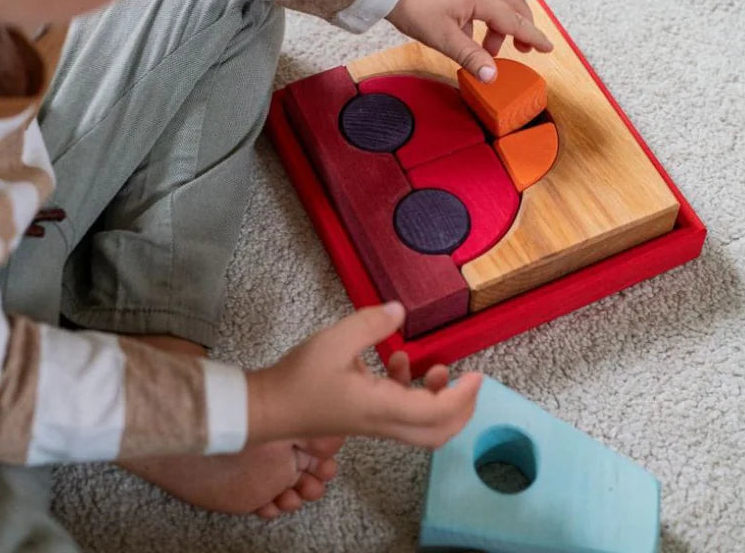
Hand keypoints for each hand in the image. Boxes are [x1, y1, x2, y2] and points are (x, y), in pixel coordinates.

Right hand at [246, 303, 481, 448]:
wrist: (268, 408)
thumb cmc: (299, 378)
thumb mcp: (334, 341)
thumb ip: (370, 324)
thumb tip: (399, 310)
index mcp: (381, 408)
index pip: (436, 412)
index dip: (462, 396)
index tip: (476, 375)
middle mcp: (382, 422)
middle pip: (436, 433)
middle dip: (461, 411)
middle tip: (470, 383)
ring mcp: (372, 424)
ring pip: (420, 427)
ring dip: (438, 402)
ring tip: (438, 370)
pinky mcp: (362, 418)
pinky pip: (400, 415)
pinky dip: (411, 393)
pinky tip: (398, 363)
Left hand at [386, 0, 551, 80]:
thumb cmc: (414, 8)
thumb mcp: (444, 39)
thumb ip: (471, 57)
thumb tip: (492, 76)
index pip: (515, 20)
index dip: (532, 36)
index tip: (547, 47)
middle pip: (515, 4)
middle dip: (522, 27)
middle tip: (522, 49)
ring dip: (502, 23)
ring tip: (489, 48)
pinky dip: (487, 14)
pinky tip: (472, 32)